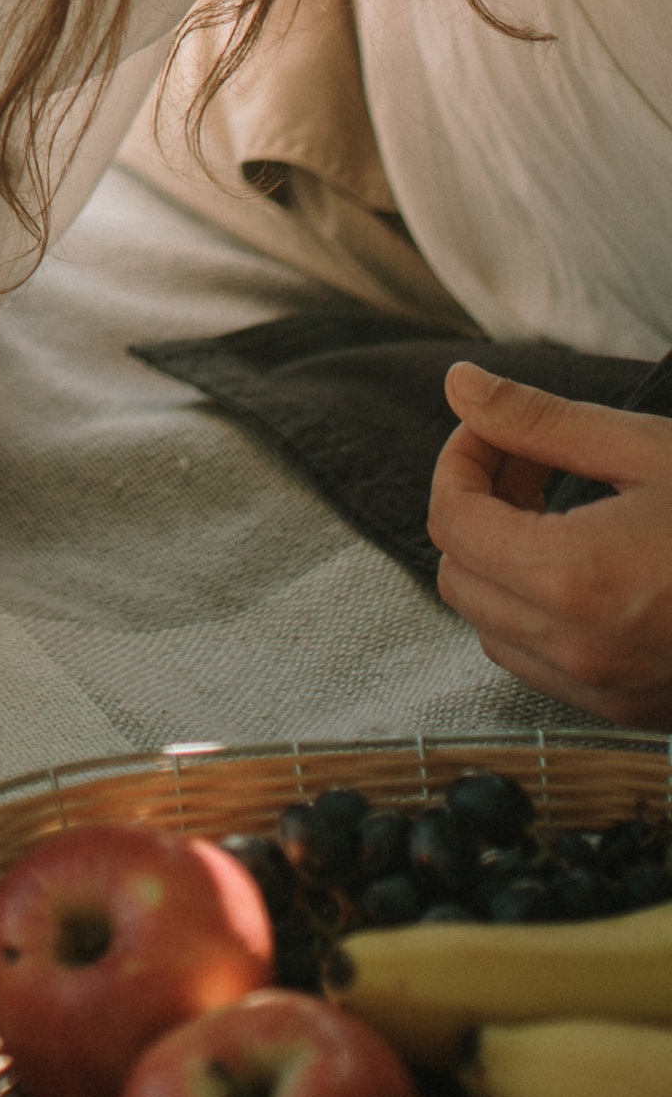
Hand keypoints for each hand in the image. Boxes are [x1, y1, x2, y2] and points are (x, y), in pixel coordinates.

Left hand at [428, 362, 671, 726]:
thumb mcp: (646, 449)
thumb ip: (541, 419)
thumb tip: (461, 385)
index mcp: (573, 577)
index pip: (451, 518)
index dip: (460, 461)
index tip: (495, 433)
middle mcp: (575, 646)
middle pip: (457, 573)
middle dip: (477, 508)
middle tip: (530, 464)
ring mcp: (601, 689)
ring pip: (489, 624)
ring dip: (501, 563)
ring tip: (557, 513)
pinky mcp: (625, 710)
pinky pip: (536, 665)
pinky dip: (534, 615)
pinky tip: (585, 569)